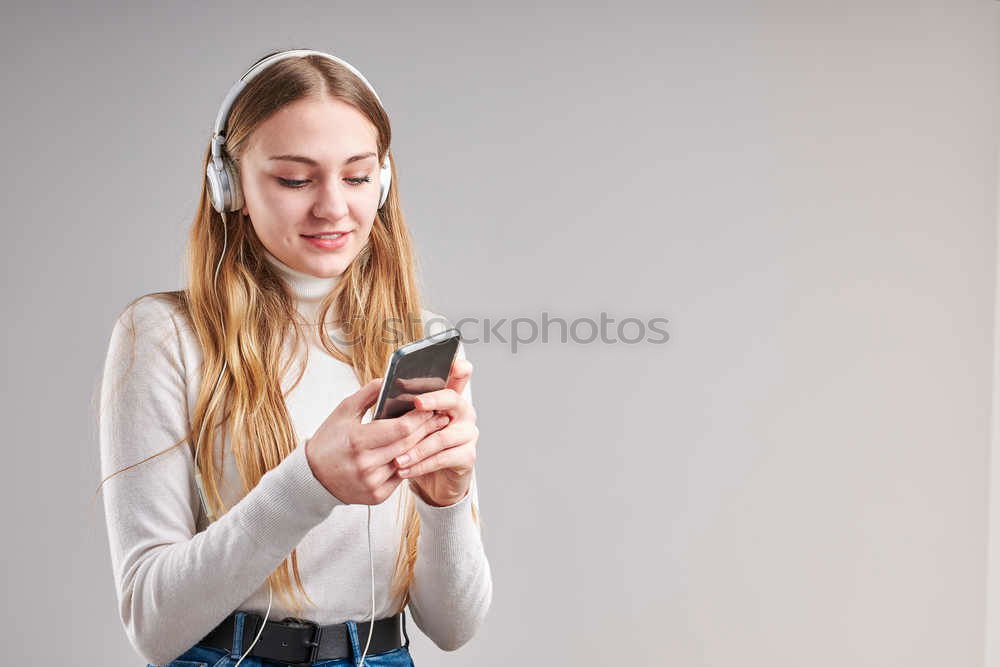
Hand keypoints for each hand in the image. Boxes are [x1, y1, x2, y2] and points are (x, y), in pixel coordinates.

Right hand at [305, 378, 450, 504]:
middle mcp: (366, 464)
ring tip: (435, 432)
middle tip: (442, 417)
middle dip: (428, 428)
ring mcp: (372, 483)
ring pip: (409, 461)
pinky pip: (402, 477)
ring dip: (423, 446)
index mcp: (358, 441)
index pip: (402, 428)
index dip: (420, 417)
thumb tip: (389, 379)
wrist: (313, 476)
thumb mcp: (344, 411)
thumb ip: (367, 394)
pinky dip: (410, 463)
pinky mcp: (377, 496)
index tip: (432, 406)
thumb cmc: (329, 440)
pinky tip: (418, 452)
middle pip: (409, 444)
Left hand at [394, 359, 478, 506]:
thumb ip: (402, 405)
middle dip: (433, 400)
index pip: (460, 375)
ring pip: (443, 436)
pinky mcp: (467, 456)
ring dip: (417, 447)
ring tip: (396, 456)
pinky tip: (404, 469)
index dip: (458, 368)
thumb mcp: (408, 422)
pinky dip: (421, 465)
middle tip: (416, 403)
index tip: (452, 364)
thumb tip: (382, 387)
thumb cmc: (417, 444)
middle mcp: (463, 412)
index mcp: (450, 398)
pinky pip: (443, 458)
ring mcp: (468, 434)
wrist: (432, 479)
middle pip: (452, 399)